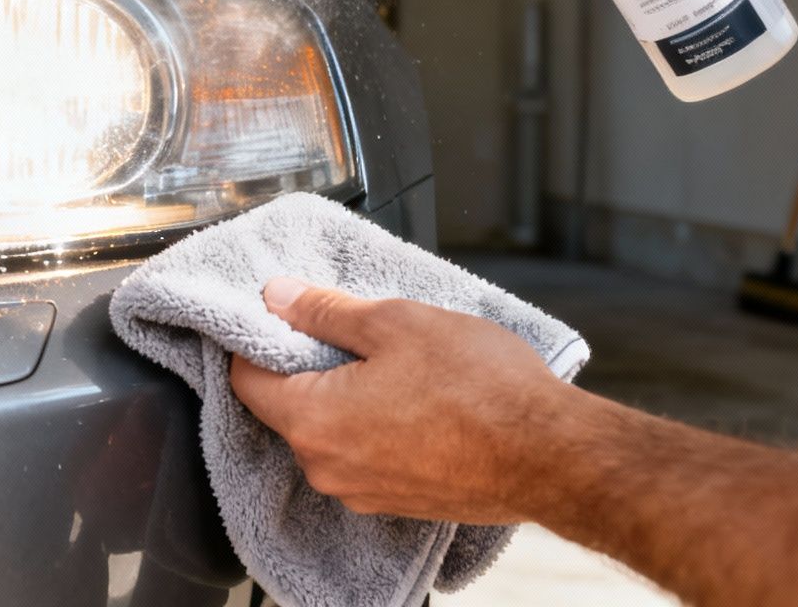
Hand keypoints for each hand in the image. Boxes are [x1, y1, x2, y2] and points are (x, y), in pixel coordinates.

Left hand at [228, 277, 585, 523]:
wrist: (551, 455)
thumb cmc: (482, 389)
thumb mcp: (396, 323)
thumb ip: (325, 311)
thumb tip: (278, 296)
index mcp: (313, 421)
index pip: (246, 379)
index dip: (259, 338)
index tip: (285, 312)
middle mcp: (327, 468)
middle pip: (286, 406)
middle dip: (309, 364)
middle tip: (353, 328)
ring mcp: (362, 492)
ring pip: (328, 431)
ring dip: (347, 394)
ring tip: (396, 362)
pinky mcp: (396, 501)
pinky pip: (363, 455)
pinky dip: (375, 425)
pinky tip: (416, 398)